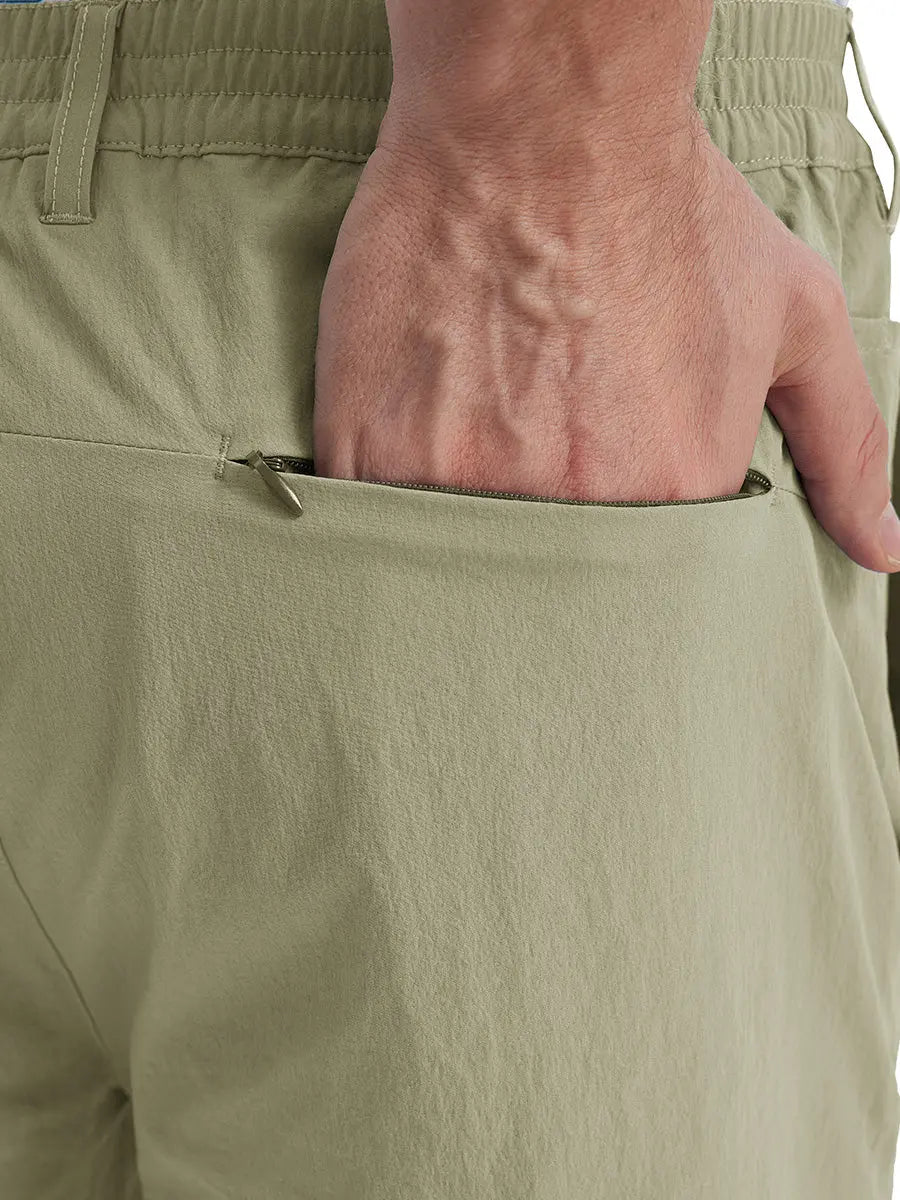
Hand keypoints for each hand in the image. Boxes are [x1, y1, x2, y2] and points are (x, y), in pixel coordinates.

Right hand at [313, 103, 899, 574]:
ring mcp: (455, 480)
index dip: (623, 563)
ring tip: (479, 461)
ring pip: (456, 572)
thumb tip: (883, 549)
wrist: (540, 116)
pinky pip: (373, 528)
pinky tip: (415, 455)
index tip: (604, 525)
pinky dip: (390, 514)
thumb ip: (849, 445)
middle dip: (545, 566)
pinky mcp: (367, 448)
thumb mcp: (794, 315)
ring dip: (465, 546)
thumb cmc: (665, 207)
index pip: (645, 594)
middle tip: (536, 487)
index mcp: (669, 490)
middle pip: (547, 599)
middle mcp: (565, 503)